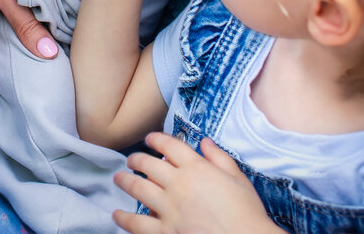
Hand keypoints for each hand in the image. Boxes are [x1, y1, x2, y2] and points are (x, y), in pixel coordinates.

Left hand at [112, 132, 280, 233]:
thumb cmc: (246, 213)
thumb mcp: (239, 179)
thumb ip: (220, 158)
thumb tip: (205, 142)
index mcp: (197, 168)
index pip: (170, 146)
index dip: (156, 139)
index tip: (149, 139)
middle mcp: (179, 184)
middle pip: (149, 165)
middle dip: (136, 160)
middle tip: (131, 160)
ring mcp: (169, 209)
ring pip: (138, 189)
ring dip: (125, 181)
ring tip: (119, 178)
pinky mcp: (165, 232)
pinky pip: (137, 223)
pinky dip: (124, 218)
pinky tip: (117, 214)